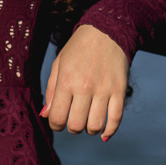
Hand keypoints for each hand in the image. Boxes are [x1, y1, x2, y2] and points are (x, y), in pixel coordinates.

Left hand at [41, 24, 128, 140]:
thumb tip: (46, 115)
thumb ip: (51, 90)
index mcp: (66, 80)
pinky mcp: (120, 90)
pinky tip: (104, 133)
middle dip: (72, 128)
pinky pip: (116, 119)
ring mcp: (104, 89)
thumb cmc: (78, 48)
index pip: (56, 117)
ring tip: (88, 121)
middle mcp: (84, 87)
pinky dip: (109, 131)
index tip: (58, 120)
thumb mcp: (59, 64)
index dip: (55, 124)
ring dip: (89, 129)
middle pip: (76, 125)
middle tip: (73, 119)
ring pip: (95, 125)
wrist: (107, 30)